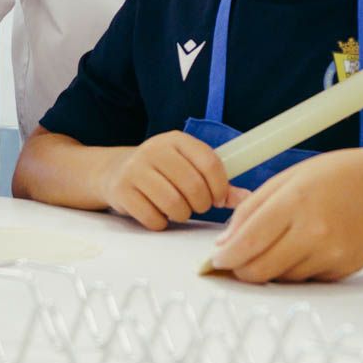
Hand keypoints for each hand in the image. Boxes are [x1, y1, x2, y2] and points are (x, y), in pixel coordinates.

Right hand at [98, 132, 240, 229]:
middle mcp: (155, 150)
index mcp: (176, 140)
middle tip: (198, 207)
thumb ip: (217, 182)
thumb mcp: (187, 167)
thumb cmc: (161, 172)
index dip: (220, 186)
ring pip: (173, 203)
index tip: (219, 199)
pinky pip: (152, 217)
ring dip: (182, 214)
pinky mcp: (122, 190)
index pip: (209, 162)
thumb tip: (247, 198)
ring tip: (179, 210)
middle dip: (202, 204)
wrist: (115, 171)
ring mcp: (136, 169)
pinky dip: (160, 222)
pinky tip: (158, 214)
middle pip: (193, 186)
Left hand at [209, 148, 362, 282]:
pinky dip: (294, 269)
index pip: (248, 242)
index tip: (216, 260)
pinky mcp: (343, 270)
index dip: (225, 257)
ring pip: (281, 279)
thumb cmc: (334, 176)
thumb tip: (225, 243)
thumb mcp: (287, 178)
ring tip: (278, 243)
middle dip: (241, 269)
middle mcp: (314, 232)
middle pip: (260, 270)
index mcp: (295, 202)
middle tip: (235, 260)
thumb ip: (251, 209)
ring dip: (269, 268)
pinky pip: (305, 280)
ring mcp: (331, 254)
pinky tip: (303, 247)